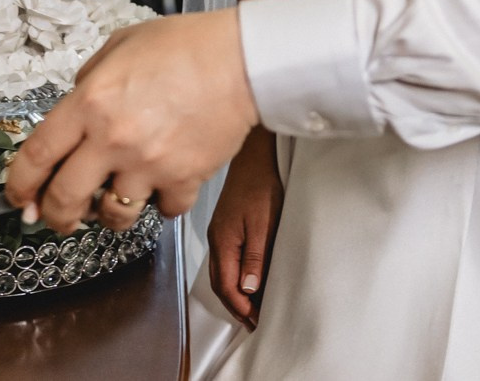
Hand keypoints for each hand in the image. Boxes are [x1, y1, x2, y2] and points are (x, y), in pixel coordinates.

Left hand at [4, 11, 259, 234]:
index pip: (36, 156)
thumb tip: (76, 101)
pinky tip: (165, 186)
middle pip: (64, 200)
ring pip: (112, 216)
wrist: (242, 59)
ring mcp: (148, 164)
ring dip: (109, 214)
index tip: (20, 198)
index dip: (19, 186)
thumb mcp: (122, 45)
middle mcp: (112, 139)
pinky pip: (163, 210)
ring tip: (116, 200)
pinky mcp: (183, 180)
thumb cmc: (185, 45)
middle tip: (58, 217)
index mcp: (89, 103)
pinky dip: (162, 203)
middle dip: (55, 216)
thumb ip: (90, 77)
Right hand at [207, 128, 283, 327]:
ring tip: (252, 308)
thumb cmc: (260, 186)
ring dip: (234, 294)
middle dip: (235, 306)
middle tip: (254, 322)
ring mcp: (218, 234)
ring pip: (221, 274)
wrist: (254, 157)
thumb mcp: (263, 224)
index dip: (241, 307)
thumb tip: (248, 290)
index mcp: (223, 242)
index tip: (257, 321)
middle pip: (220, 284)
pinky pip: (225, 261)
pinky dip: (234, 277)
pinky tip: (246, 281)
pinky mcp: (225, 227)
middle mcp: (216, 241)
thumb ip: (255, 258)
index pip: (227, 286)